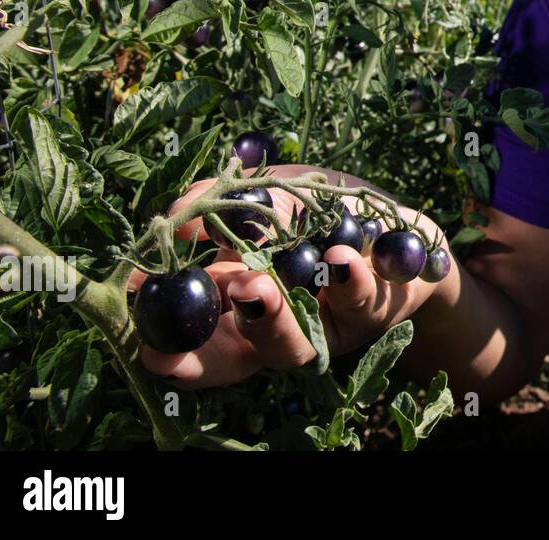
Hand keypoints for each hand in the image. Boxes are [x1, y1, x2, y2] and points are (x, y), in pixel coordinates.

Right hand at [129, 164, 444, 388]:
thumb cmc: (318, 210)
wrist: (396, 223)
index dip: (175, 355)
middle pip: (242, 355)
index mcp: (236, 307)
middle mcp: (277, 329)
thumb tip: (180, 219)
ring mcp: (325, 328)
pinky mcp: (371, 314)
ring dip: (274, 317)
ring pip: (296, 345)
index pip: (198, 345)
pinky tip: (339, 261)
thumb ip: (222, 204)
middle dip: (218, 339)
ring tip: (259, 283)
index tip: (152, 351)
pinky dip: (349, 283)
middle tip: (212, 303)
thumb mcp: (267, 193)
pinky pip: (360, 303)